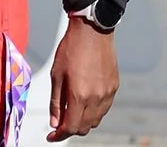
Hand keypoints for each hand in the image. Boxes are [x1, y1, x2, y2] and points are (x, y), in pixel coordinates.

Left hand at [47, 17, 119, 140]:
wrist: (92, 31)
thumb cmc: (71, 49)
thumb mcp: (56, 75)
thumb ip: (56, 102)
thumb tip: (55, 123)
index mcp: (80, 96)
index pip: (71, 127)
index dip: (60, 135)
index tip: (52, 136)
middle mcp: (96, 98)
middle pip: (84, 127)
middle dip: (71, 128)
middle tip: (60, 122)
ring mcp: (107, 94)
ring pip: (96, 120)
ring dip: (83, 121)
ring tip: (72, 110)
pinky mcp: (114, 87)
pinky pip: (104, 108)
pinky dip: (94, 111)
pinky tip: (85, 101)